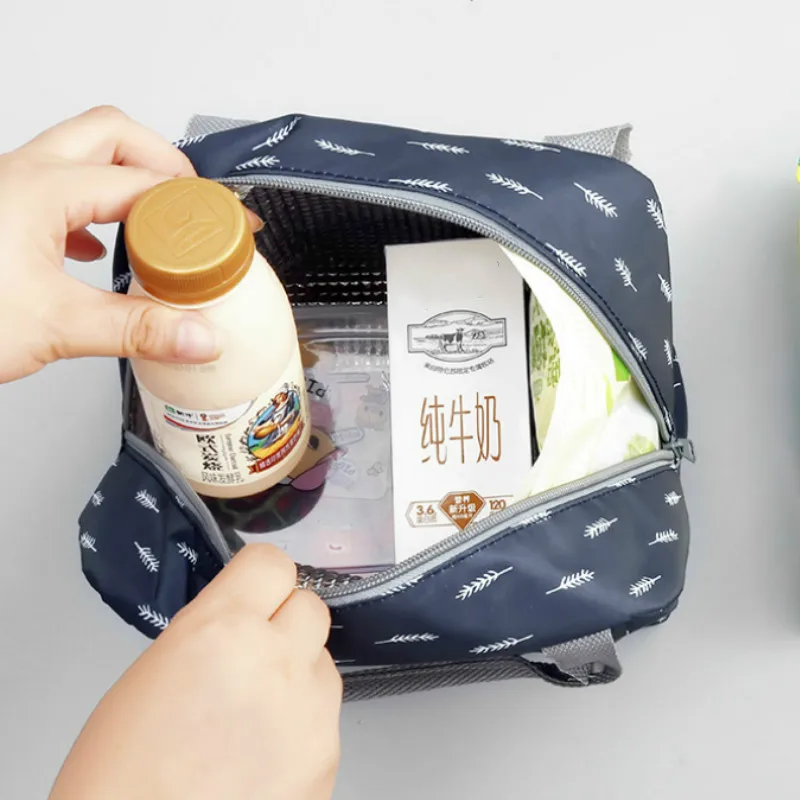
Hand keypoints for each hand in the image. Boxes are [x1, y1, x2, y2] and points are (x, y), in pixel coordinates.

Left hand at [0, 106, 258, 383]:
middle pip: (111, 135)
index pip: (142, 181)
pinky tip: (98, 248)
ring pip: (80, 158)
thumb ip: (137, 330)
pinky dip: (92, 212)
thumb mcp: (53, 325)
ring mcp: (8, 192)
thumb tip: (199, 333)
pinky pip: (56, 192)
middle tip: (193, 204)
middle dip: (162, 164)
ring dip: (125, 182)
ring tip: (158, 223)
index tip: (228, 229)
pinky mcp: (1, 218)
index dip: (196, 205)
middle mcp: (22, 176)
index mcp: (41, 188)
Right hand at [50, 545, 341, 799]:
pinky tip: (265, 752)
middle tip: (255, 654)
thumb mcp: (155, 671)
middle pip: (310, 607)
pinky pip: (326, 713)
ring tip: (256, 713)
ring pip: (323, 660)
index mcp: (221, 630)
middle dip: (284, 624)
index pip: (272, 563)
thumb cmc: (121, 776)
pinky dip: (303, 722)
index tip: (253, 593)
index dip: (259, 579)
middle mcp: (276, 661)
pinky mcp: (328, 756)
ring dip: (298, 672)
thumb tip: (245, 617)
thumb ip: (212, 632)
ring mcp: (310, 710)